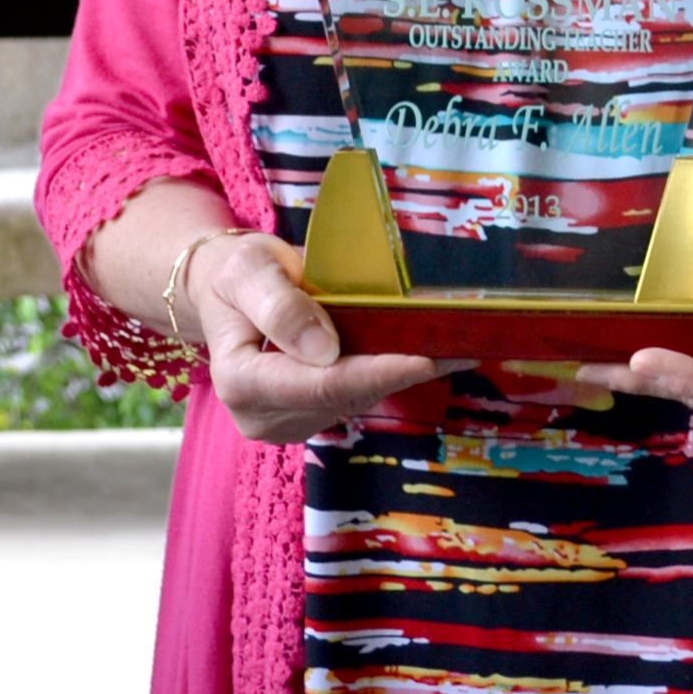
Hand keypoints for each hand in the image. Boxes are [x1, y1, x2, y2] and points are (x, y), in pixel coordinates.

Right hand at [190, 232, 463, 443]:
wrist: (227, 293)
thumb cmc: (236, 274)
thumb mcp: (250, 272)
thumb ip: (281, 307)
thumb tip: (324, 349)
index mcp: (241, 382)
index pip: (320, 384)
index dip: (377, 372)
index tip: (427, 359)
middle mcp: (262, 416)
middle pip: (345, 395)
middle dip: (404, 370)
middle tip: (466, 343)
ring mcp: (287, 421)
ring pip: (357, 398)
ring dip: (403, 372)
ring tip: (455, 342)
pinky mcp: (309, 416)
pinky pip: (357, 395)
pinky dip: (389, 372)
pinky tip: (423, 350)